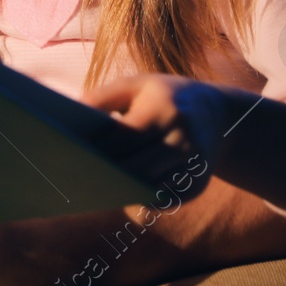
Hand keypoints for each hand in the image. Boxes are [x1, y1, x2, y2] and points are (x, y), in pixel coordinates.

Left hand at [82, 73, 231, 186]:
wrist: (217, 114)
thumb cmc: (164, 96)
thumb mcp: (136, 85)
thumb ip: (103, 97)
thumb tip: (71, 116)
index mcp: (166, 109)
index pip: (126, 135)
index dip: (98, 146)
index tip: (68, 153)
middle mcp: (184, 139)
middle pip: (136, 167)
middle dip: (104, 173)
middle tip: (71, 177)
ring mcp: (194, 166)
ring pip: (147, 187)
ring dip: (119, 190)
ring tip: (87, 188)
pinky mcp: (196, 186)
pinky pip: (161, 200)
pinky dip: (139, 198)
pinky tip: (117, 194)